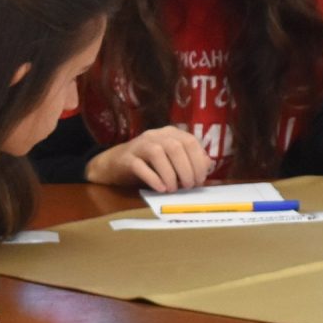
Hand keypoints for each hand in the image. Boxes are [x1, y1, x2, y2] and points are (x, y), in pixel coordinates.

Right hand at [89, 127, 212, 192]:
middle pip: (176, 147)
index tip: (200, 179)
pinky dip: (153, 178)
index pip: (190, 141)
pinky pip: (140, 166)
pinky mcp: (126, 158)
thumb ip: (190, 160)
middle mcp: (155, 135)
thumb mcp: (171, 161)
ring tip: (173, 189)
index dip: (198, 161)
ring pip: (158, 153)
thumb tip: (207, 164)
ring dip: (170, 174)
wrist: (114, 165)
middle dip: (186, 169)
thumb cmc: (148, 164)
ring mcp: (139, 145)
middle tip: (188, 186)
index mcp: (170, 133)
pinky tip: (160, 188)